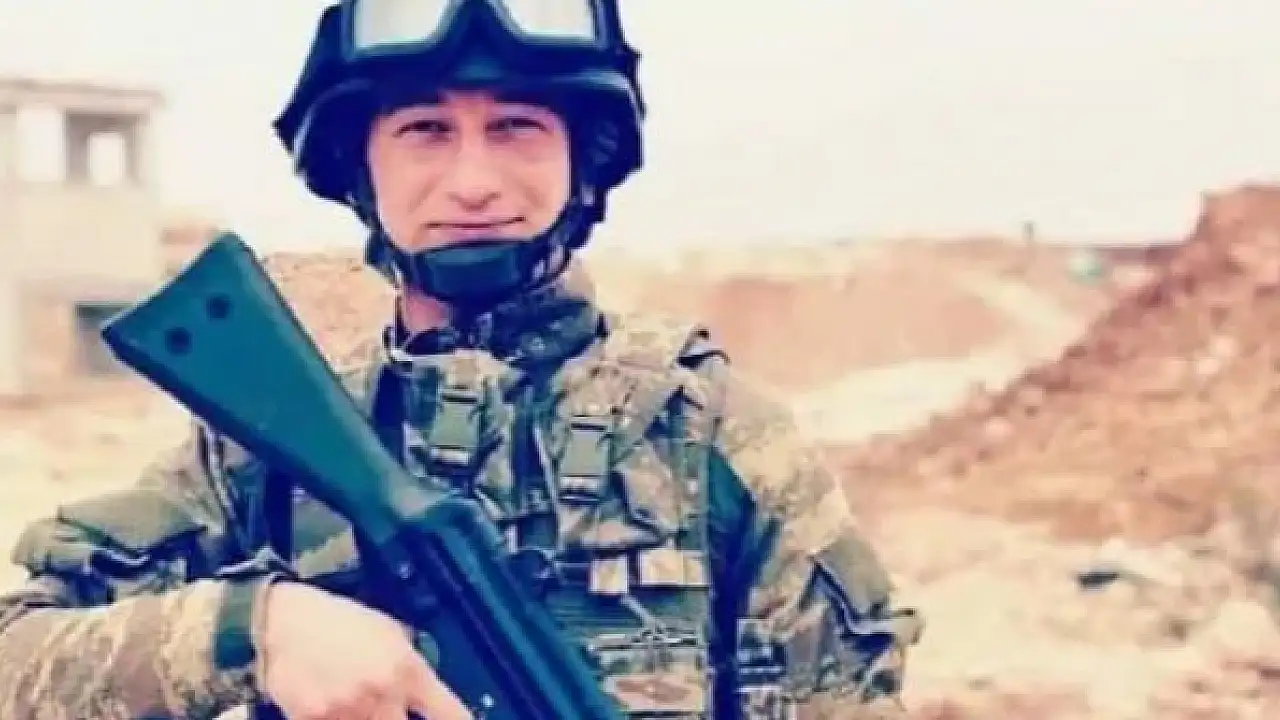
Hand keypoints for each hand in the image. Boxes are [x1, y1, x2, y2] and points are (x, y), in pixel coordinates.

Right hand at [257, 581, 470, 719]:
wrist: (281, 623)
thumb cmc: (338, 622)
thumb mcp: (388, 632)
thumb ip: (411, 664)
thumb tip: (426, 693)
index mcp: (406, 669)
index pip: (448, 713)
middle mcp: (381, 695)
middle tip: (390, 710)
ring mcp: (346, 713)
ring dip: (368, 718)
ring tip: (356, 699)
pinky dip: (338, 719)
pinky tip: (332, 704)